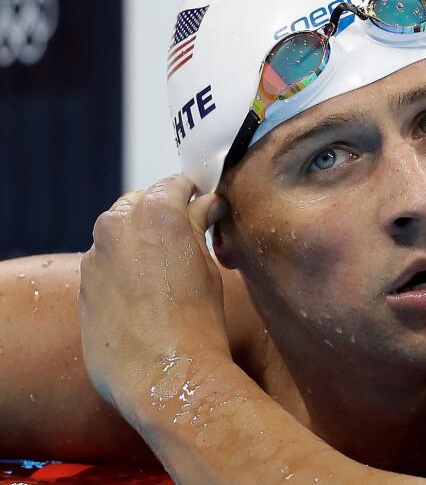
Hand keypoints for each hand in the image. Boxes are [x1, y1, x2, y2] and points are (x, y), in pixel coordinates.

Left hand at [77, 174, 230, 418]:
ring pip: (119, 237)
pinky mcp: (82, 288)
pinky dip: (124, 272)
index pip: (174, 184)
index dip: (193, 193)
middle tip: (187, 239)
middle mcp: (116, 227)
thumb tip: (204, 205)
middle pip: (139, 204)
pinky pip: (106, 267)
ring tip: (166, 275)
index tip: (203, 206)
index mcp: (154, 212)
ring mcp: (94, 258)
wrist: (164, 375)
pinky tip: (146, 299)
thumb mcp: (208, 265)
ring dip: (139, 244)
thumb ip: (199, 225)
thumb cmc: (196, 321)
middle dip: (161, 215)